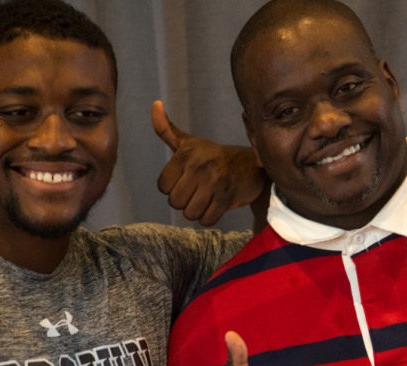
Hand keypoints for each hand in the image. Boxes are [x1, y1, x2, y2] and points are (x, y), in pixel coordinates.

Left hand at [152, 100, 267, 225]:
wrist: (251, 164)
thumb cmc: (214, 156)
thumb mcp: (189, 142)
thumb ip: (166, 129)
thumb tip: (154, 104)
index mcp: (186, 154)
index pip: (163, 186)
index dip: (172, 187)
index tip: (185, 180)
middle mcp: (199, 167)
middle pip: (175, 202)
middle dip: (184, 201)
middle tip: (197, 191)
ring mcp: (214, 183)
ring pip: (190, 213)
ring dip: (197, 211)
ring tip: (206, 199)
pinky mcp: (227, 198)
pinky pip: (206, 220)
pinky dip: (209, 217)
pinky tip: (215, 206)